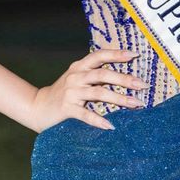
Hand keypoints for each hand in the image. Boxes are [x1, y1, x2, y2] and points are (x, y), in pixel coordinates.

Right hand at [30, 48, 146, 133]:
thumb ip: (94, 73)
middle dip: (125, 79)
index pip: (99, 55)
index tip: (135, 54)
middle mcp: (76, 76)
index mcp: (80, 66)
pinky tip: (111, 126)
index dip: (117, 54)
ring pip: (98, 93)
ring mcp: (71, 92)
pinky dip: (98, 120)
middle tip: (142, 85)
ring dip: (119, 98)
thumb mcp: (77, 78)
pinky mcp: (66, 108)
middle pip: (103, 74)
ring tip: (135, 104)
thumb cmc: (64, 93)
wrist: (37, 107)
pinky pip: (85, 114)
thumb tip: (123, 74)